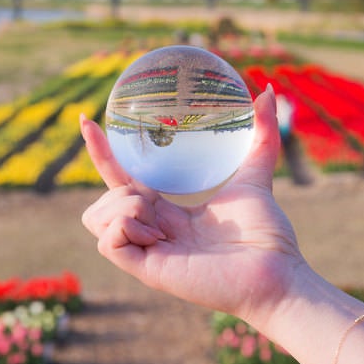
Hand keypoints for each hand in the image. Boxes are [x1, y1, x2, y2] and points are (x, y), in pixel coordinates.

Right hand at [80, 88, 306, 325]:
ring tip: (157, 216)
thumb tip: (266, 91)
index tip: (87, 121)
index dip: (103, 153)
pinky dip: (127, 226)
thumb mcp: (256, 174)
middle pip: (101, 202)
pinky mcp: (147, 270)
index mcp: (168, 214)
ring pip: (96, 219)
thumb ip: (260, 134)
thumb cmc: (266, 234)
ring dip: (121, 205)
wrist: (276, 272)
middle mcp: (152, 233)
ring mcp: (147, 253)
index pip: (122, 181)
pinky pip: (108, 240)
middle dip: (115, 185)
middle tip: (152, 198)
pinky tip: (158, 234)